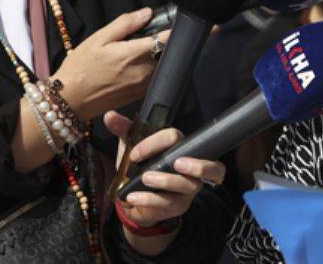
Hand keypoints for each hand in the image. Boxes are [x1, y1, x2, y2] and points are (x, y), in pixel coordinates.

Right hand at [51, 8, 165, 120]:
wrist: (70, 100)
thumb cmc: (81, 67)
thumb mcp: (99, 38)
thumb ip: (125, 23)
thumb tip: (147, 13)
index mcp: (135, 54)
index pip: (167, 39)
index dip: (172, 30)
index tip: (170, 25)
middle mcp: (144, 71)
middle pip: (166, 52)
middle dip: (160, 43)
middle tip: (145, 39)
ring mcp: (143, 85)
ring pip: (161, 66)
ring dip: (155, 58)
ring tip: (136, 54)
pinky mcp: (140, 96)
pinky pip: (153, 79)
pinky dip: (149, 71)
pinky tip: (131, 68)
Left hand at [105, 111, 225, 251]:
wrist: (134, 199)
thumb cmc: (138, 168)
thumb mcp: (130, 148)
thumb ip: (123, 131)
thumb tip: (110, 115)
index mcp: (178, 148)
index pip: (176, 138)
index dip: (156, 143)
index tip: (135, 154)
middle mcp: (190, 167)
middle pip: (211, 166)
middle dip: (198, 165)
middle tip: (176, 163)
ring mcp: (187, 188)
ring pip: (188, 185)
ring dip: (167, 181)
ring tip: (145, 180)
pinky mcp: (179, 206)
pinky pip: (170, 204)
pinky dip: (151, 200)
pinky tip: (134, 198)